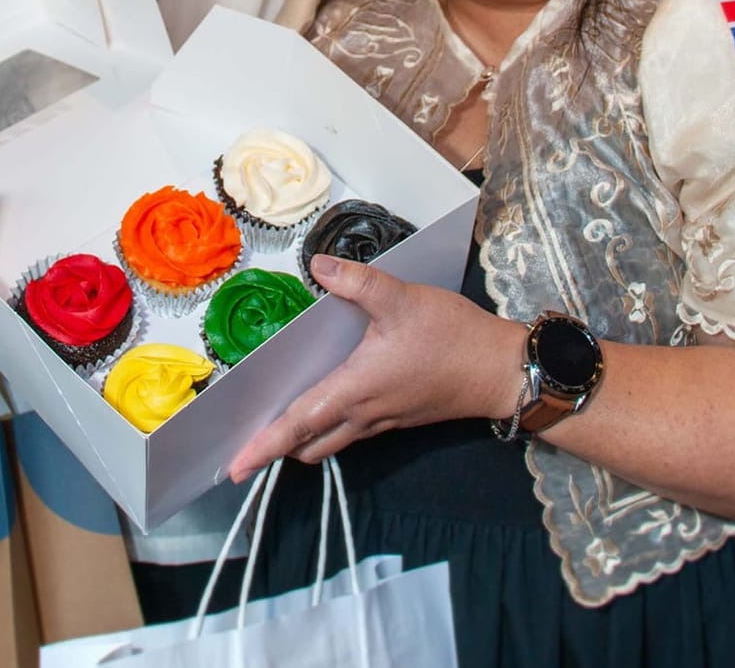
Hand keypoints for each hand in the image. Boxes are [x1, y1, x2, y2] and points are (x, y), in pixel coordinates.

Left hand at [227, 254, 525, 479]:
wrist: (500, 371)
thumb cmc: (453, 337)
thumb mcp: (403, 300)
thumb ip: (358, 283)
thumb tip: (318, 266)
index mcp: (356, 389)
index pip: (299, 423)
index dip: (264, 445)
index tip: (234, 467)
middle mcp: (365, 413)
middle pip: (310, 443)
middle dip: (277, 448)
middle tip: (247, 448)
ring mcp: (384, 420)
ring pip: (332, 441)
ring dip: (303, 441)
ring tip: (279, 431)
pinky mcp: (400, 416)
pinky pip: (353, 432)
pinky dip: (329, 429)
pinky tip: (327, 408)